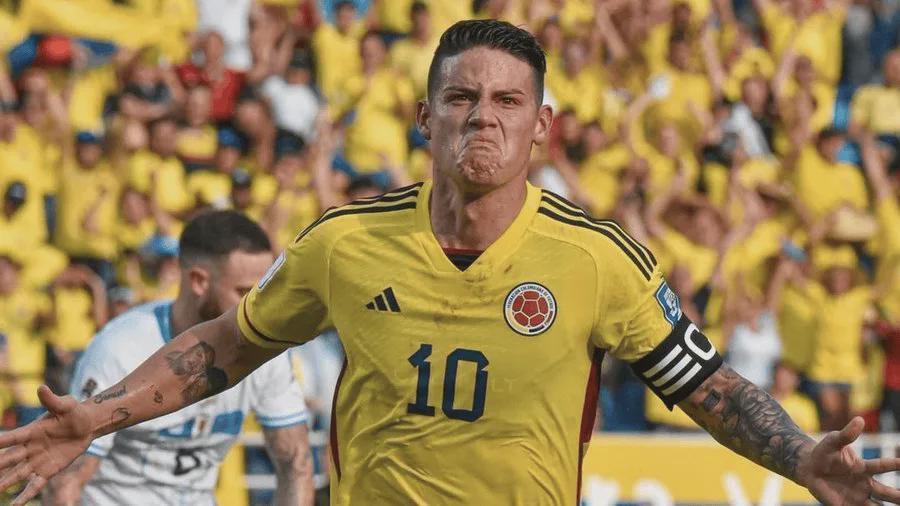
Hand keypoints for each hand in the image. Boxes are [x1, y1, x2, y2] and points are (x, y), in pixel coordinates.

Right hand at [0, 386, 94, 504]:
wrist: (88, 426)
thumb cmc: (74, 412)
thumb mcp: (66, 405)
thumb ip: (53, 400)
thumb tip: (41, 388)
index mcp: (31, 431)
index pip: (10, 439)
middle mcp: (30, 448)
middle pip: (8, 460)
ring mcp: (37, 461)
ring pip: (16, 475)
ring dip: (4, 484)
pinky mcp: (48, 471)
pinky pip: (34, 485)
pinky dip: (25, 496)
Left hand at [797, 417, 899, 504]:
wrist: (808, 468)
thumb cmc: (824, 453)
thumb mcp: (833, 441)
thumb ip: (847, 434)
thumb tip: (860, 420)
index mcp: (863, 468)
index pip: (882, 466)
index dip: (895, 464)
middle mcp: (865, 484)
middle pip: (886, 493)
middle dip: (898, 496)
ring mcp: (856, 497)